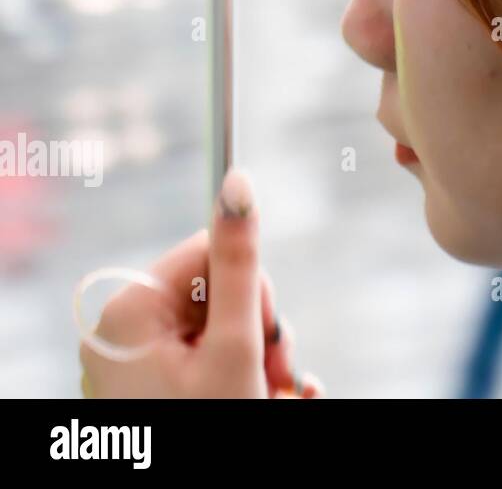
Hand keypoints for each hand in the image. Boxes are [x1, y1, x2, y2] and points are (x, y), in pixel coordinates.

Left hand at [79, 168, 323, 398]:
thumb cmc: (210, 430)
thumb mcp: (237, 346)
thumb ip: (242, 262)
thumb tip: (239, 180)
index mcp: (130, 309)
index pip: (214, 250)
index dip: (254, 290)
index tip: (262, 339)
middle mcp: (123, 330)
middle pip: (221, 291)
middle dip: (262, 332)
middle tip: (268, 379)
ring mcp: (134, 363)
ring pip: (222, 326)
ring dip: (260, 359)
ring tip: (266, 398)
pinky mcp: (148, 388)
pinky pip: (206, 357)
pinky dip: (240, 377)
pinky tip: (260, 402)